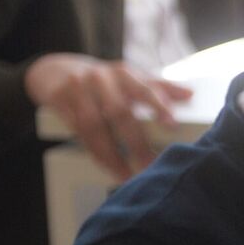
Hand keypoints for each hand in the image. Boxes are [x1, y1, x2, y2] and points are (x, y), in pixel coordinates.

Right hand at [24, 53, 192, 180]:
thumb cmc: (102, 79)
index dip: (159, 106)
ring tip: (127, 175)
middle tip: (150, 165)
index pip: (145, 88)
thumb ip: (159, 87)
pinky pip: (77, 132)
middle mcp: (101, 78)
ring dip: (112, 155)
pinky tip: (107, 166)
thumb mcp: (129, 77)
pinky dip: (93, 152)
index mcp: (124, 72)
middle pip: (119, 112)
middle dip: (136, 143)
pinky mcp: (58, 100)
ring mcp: (77, 88)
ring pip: (94, 126)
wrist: (53, 69)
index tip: (172, 125)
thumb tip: (191, 94)